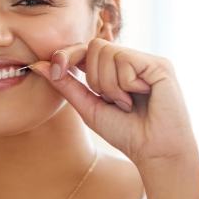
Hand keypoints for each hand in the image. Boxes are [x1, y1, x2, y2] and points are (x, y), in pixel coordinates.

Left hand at [29, 38, 198, 167]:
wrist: (155, 152)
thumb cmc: (126, 132)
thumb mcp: (88, 106)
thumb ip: (66, 84)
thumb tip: (39, 64)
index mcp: (114, 69)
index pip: (85, 48)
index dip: (67, 54)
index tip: (55, 69)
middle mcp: (130, 60)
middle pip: (94, 46)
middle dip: (95, 78)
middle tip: (114, 101)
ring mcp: (145, 60)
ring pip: (107, 52)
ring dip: (110, 85)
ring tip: (128, 102)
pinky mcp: (159, 64)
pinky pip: (125, 59)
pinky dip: (125, 84)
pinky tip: (142, 96)